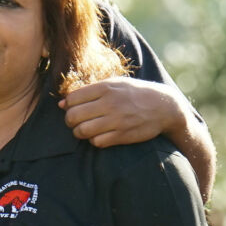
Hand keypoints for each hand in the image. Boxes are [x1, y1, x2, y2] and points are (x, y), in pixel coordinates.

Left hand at [60, 78, 184, 148]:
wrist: (164, 106)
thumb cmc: (135, 93)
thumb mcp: (114, 84)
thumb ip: (88, 91)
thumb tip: (61, 103)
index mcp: (106, 87)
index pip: (72, 98)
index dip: (68, 105)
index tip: (73, 107)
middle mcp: (110, 103)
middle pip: (73, 116)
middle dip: (70, 121)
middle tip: (76, 121)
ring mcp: (117, 120)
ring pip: (82, 131)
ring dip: (79, 132)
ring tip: (85, 129)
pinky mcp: (123, 135)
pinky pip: (97, 142)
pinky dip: (94, 140)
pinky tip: (99, 135)